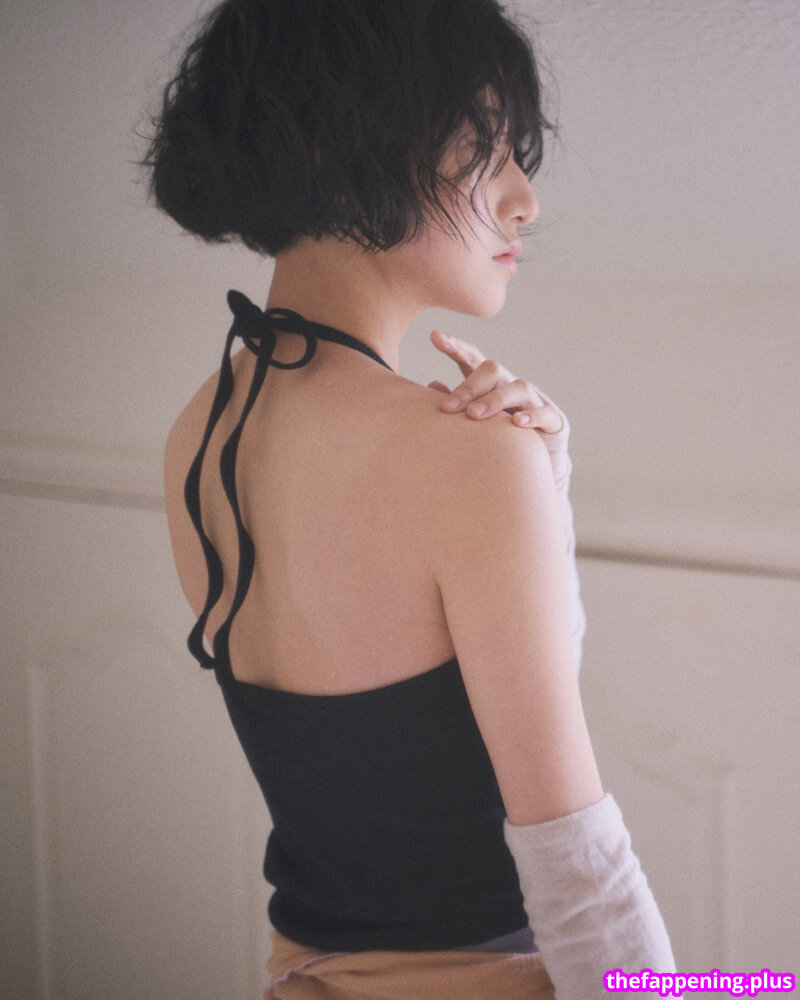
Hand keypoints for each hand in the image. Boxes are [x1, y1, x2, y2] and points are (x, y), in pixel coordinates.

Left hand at [428, 329, 563, 433]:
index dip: (456, 347)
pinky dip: (532, 416)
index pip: (472, 359)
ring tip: (475, 415)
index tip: (435, 337)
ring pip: (519, 388)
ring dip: (495, 400)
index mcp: (489, 385)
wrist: (536, 466)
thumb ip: (455, 403)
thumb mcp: (474, 421)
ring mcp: (534, 402)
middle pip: (493, 370)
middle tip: (448, 407)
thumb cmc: (497, 439)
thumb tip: (430, 386)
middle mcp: (510, 387)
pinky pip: (546, 414)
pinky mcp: (553, 421)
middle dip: (469, 387)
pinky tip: (517, 422)